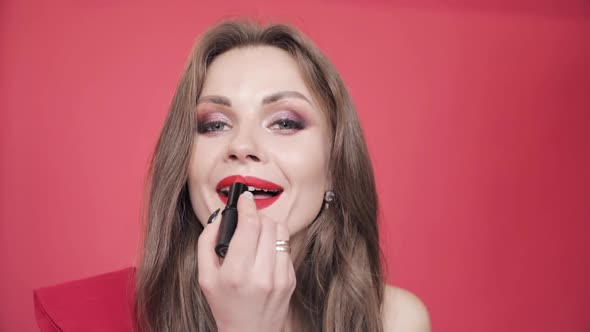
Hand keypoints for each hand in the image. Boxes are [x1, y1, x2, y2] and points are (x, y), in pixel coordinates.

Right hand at [197, 191, 295, 331]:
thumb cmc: (224, 304)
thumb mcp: (205, 277)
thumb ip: (207, 242)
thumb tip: (220, 215)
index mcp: (235, 273)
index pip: (249, 226)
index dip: (247, 206)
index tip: (244, 198)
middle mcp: (260, 275)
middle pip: (267, 225)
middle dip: (256, 216)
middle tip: (247, 219)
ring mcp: (279, 278)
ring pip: (281, 232)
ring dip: (268, 225)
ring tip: (257, 232)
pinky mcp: (291, 279)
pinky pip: (286, 246)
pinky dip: (275, 242)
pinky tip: (265, 250)